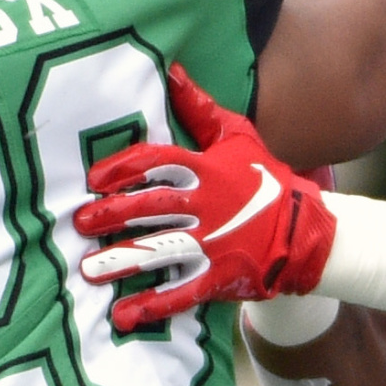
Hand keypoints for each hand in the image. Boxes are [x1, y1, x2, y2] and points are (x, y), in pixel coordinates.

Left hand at [74, 67, 339, 330]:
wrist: (305, 229)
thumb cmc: (264, 178)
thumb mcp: (238, 137)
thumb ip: (201, 108)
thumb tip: (173, 70)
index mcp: (206, 171)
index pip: (158, 164)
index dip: (123, 170)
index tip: (94, 180)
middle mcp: (207, 206)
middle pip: (151, 208)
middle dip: (112, 216)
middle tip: (81, 223)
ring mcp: (214, 243)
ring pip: (161, 251)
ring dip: (122, 261)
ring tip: (89, 269)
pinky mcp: (220, 277)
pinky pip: (182, 292)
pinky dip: (152, 305)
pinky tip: (122, 315)